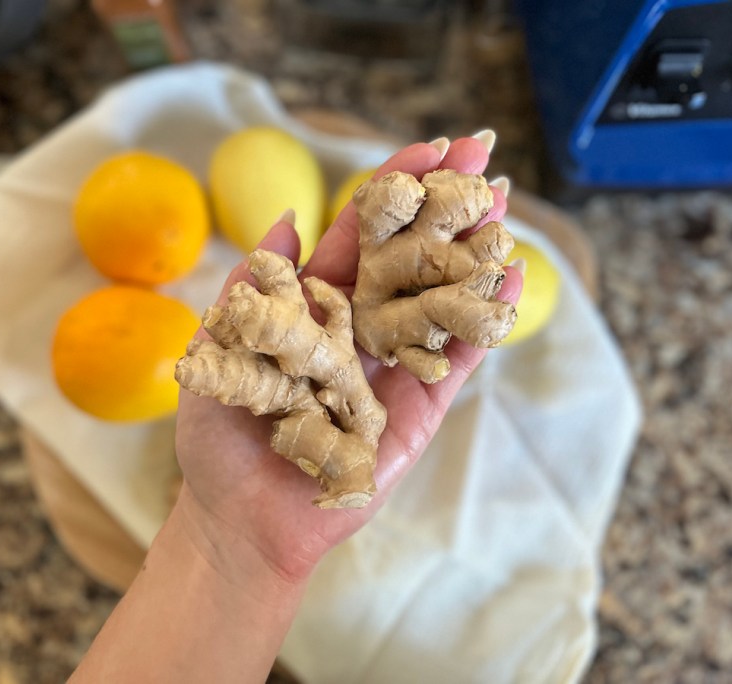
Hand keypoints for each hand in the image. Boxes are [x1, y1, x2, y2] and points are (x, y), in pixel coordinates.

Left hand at [174, 134, 522, 583]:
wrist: (243, 520)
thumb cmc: (220, 441)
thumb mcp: (220, 352)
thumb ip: (254, 289)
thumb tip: (284, 220)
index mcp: (316, 307)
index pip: (362, 236)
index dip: (393, 189)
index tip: (427, 146)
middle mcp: (361, 328)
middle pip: (411, 254)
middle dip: (445, 203)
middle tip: (482, 151)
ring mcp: (394, 366)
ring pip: (441, 297)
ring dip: (474, 248)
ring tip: (504, 200)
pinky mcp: (419, 408)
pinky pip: (457, 357)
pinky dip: (484, 318)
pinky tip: (510, 275)